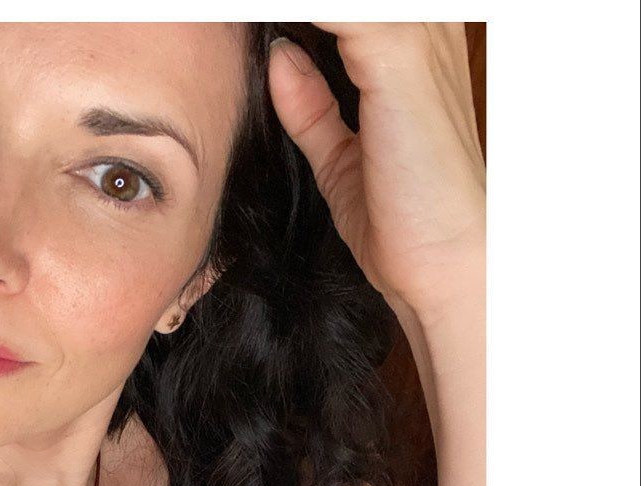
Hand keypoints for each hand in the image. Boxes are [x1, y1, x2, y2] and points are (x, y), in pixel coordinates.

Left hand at [268, 23, 485, 328]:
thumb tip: (280, 58)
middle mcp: (426, 30)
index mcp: (417, 47)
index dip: (303, 22)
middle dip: (287, 12)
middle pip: (347, 4)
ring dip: (285, 11)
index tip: (247, 26)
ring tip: (239, 21)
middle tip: (237, 22)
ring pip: (341, 2)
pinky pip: (339, 12)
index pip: (348, 14)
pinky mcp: (400, 56)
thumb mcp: (343, 158)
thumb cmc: (409, 218)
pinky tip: (261, 31)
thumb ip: (312, 107)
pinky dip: (291, 17)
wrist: (444, 263)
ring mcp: (418, 38)